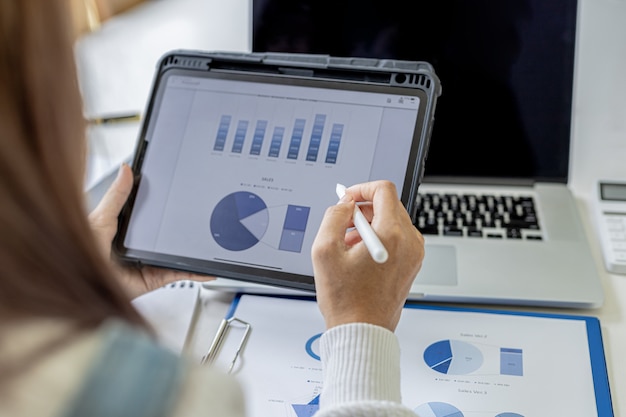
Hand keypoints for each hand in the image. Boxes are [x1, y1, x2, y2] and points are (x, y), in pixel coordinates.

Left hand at [88, 163, 214, 298]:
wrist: (82, 282)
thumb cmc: (81, 253)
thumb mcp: (101, 218)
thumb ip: (117, 195)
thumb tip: (126, 169)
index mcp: (125, 230)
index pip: (150, 214)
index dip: (165, 205)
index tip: (181, 194)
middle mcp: (139, 247)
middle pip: (167, 235)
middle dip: (184, 228)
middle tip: (201, 216)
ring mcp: (149, 262)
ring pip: (177, 254)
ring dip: (192, 250)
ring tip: (208, 239)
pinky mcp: (155, 278)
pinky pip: (179, 274)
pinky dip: (195, 272)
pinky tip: (206, 268)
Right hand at [311, 180, 424, 331]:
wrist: (362, 330)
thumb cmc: (346, 300)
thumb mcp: (324, 251)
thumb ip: (334, 216)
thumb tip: (344, 204)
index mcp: (392, 234)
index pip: (384, 190)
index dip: (361, 188)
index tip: (347, 198)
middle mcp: (409, 242)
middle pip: (389, 204)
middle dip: (363, 209)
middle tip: (342, 224)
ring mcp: (414, 254)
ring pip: (392, 221)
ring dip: (369, 225)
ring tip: (348, 246)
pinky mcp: (412, 264)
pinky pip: (397, 238)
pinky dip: (378, 238)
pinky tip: (359, 256)